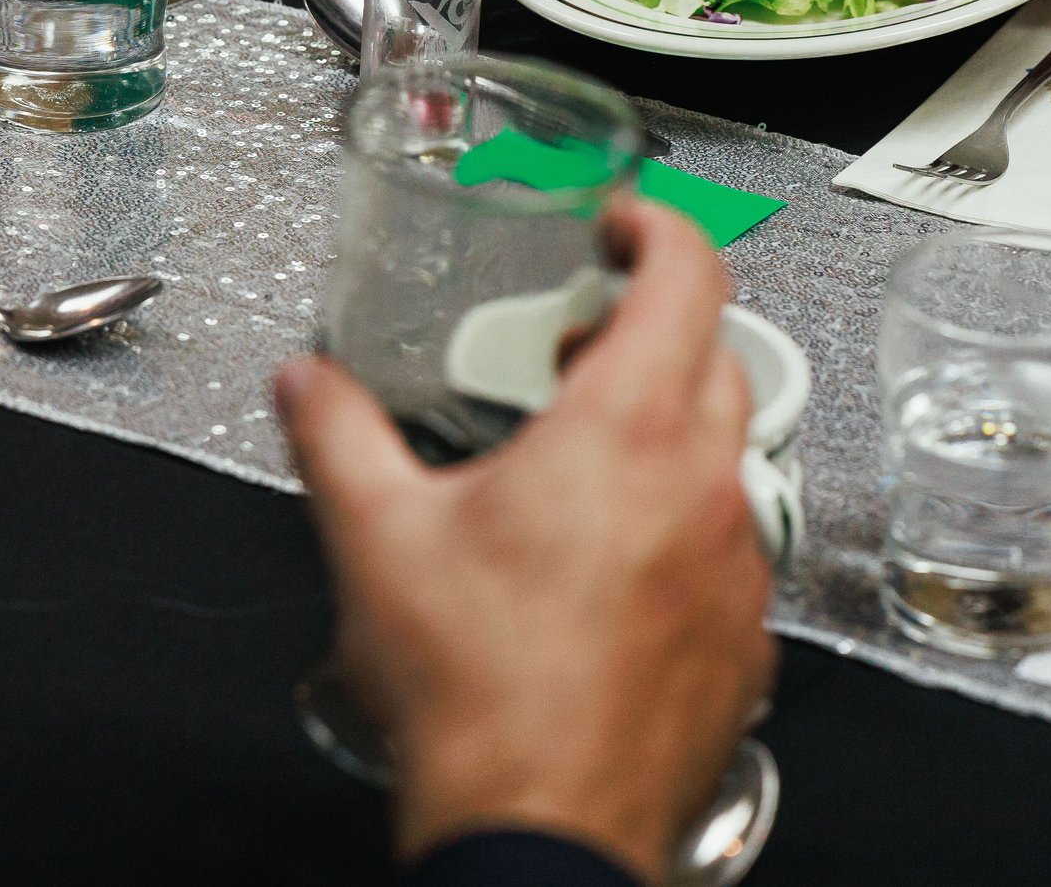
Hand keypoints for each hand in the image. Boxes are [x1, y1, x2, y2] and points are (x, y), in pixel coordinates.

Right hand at [277, 201, 772, 885]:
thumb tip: (306, 383)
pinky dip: (684, 521)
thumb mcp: (378, 538)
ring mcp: (736, 564)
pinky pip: (731, 542)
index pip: (689, 275)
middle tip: (574, 347)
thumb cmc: (478, 694)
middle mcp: (704, 486)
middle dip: (649, 328)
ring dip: (668, 429)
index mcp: (627, 431)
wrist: (540, 830)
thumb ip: (337, 434)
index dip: (658, 226)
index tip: (621, 224)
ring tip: (583, 459)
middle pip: (714, 353)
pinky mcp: (744, 636)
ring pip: (729, 451)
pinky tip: (611, 562)